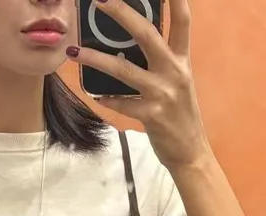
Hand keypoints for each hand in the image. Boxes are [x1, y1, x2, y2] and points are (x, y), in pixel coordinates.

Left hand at [68, 0, 209, 170]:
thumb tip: (128, 44)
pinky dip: (105, 98)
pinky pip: (120, 103)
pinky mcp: (151, 115)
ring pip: (123, 69)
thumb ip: (160, 62)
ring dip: (95, 59)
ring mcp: (162, 94)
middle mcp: (174, 72)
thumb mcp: (177, 82)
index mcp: (182, 60)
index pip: (182, 21)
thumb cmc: (179, 114)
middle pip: (146, 33)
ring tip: (74, 51)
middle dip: (121, 13)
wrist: (190, 151)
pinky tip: (94, 94)